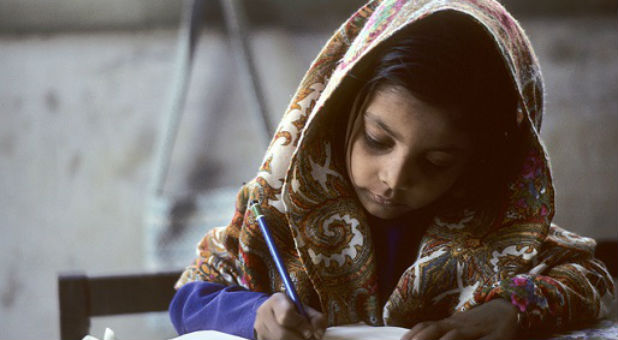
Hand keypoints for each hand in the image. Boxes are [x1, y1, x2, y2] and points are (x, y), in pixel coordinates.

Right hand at [254, 292, 326, 339]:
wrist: (271, 313)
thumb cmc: (292, 310)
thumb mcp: (304, 309)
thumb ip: (316, 318)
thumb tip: (318, 333)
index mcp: (276, 300)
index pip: (286, 315)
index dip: (301, 325)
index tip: (310, 330)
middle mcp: (263, 313)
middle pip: (282, 334)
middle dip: (299, 339)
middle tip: (308, 338)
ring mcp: (259, 328)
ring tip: (301, 338)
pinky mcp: (260, 338)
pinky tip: (293, 339)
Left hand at [401, 299, 518, 339]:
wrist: (508, 309)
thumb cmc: (479, 323)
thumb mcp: (458, 327)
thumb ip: (441, 332)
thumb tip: (419, 337)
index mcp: (449, 322)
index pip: (426, 326)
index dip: (412, 334)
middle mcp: (459, 324)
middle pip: (434, 330)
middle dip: (420, 339)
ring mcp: (475, 330)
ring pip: (454, 336)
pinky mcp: (494, 337)